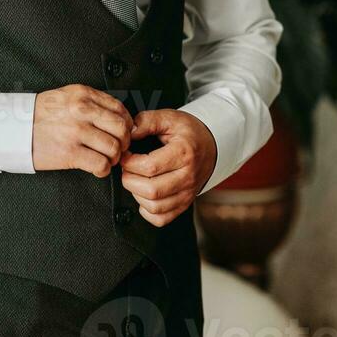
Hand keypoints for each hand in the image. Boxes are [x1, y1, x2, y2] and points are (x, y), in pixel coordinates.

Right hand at [32, 84, 133, 176]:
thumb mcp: (66, 96)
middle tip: (119, 147)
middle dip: (124, 142)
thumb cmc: (39, 114)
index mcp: (82, 94)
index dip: (127, 123)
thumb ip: (91, 101)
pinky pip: (100, 164)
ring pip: (114, 148)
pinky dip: (103, 170)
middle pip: (121, 128)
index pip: (119, 108)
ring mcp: (76, 132)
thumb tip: (117, 115)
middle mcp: (82, 110)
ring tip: (107, 158)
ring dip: (114, 158)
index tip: (125, 131)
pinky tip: (97, 168)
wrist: (15, 128)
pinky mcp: (70, 153)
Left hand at [119, 109, 216, 225]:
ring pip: (156, 207)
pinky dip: (147, 211)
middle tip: (126, 168)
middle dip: (130, 179)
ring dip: (137, 195)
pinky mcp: (185, 204)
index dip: (130, 162)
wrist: (210, 145)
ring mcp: (187, 193)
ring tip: (134, 179)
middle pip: (152, 190)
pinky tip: (144, 196)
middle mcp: (187, 177)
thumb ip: (146, 121)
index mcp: (183, 153)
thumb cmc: (188, 132)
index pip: (150, 166)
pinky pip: (162, 219)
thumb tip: (128, 132)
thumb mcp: (169, 117)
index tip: (125, 154)